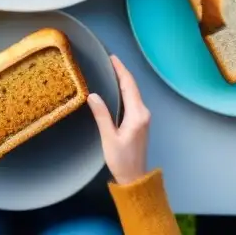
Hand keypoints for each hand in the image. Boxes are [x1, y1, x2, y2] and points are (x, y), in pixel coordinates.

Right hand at [87, 55, 150, 184]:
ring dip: (123, 80)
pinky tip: (116, 88)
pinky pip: (133, 100)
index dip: (121, 70)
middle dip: (122, 72)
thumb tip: (93, 95)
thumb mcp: (109, 138)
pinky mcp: (140, 121)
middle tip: (109, 60)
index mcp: (137, 114)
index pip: (129, 86)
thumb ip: (102, 115)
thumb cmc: (121, 160)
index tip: (112, 58)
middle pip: (132, 87)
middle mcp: (143, 113)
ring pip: (133, 93)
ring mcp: (143, 117)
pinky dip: (125, 90)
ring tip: (110, 70)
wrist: (134, 178)